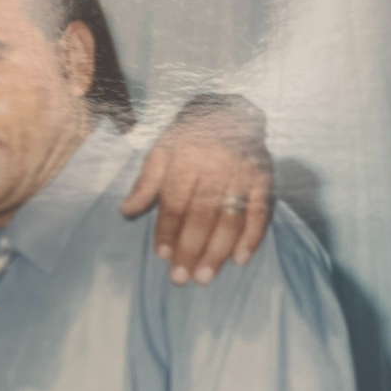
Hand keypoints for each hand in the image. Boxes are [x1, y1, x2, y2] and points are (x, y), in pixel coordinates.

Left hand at [122, 94, 272, 284]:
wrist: (230, 111)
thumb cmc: (189, 138)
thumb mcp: (161, 151)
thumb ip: (146, 183)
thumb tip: (126, 212)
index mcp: (187, 157)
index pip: (176, 201)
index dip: (168, 230)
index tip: (162, 256)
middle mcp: (217, 165)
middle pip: (203, 214)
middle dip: (191, 248)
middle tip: (181, 278)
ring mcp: (243, 173)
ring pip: (231, 217)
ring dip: (218, 251)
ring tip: (205, 277)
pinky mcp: (265, 179)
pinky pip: (261, 211)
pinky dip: (252, 237)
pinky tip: (240, 259)